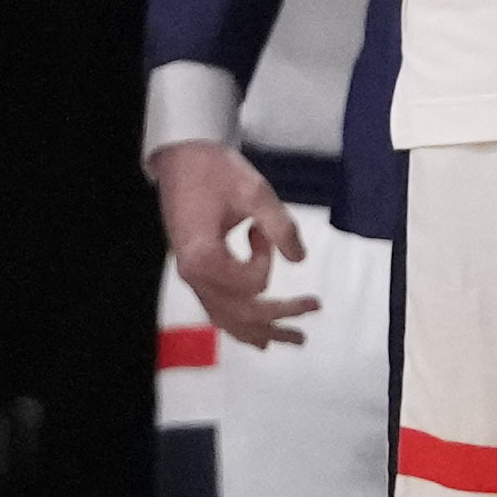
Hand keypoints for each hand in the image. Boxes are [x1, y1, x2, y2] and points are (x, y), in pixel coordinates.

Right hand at [153, 143, 317, 347]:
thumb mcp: (253, 192)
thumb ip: (280, 226)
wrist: (181, 157)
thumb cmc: (214, 171)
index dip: (268, 258)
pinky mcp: (194, 271)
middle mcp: (194, 276)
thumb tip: (299, 259)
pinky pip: (217, 309)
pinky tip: (257, 334)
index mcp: (203, 257)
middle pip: (241, 312)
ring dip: (262, 330)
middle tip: (315, 307)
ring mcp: (191, 277)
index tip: (262, 230)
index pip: (251, 282)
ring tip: (294, 339)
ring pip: (228, 319)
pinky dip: (240, 325)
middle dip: (280, 315)